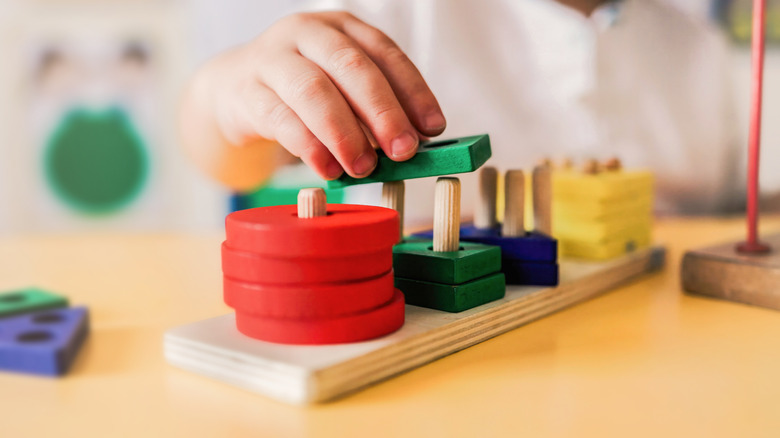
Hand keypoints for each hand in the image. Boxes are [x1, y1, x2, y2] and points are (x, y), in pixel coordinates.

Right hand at [210, 11, 445, 179]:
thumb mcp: (341, 88)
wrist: (234, 89)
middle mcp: (306, 34)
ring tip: (365, 167)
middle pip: (351, 67)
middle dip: (383, 112)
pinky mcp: (247, 92)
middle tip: (403, 151)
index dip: (413, 91)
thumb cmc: (301, 91)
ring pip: (313, 91)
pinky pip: (281, 119)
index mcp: (340, 28)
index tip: (433, 127)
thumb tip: (413, 145)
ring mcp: (272, 59)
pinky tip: (329, 169)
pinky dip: (310, 147)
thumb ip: (373, 110)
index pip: (384, 52)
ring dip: (345, 133)